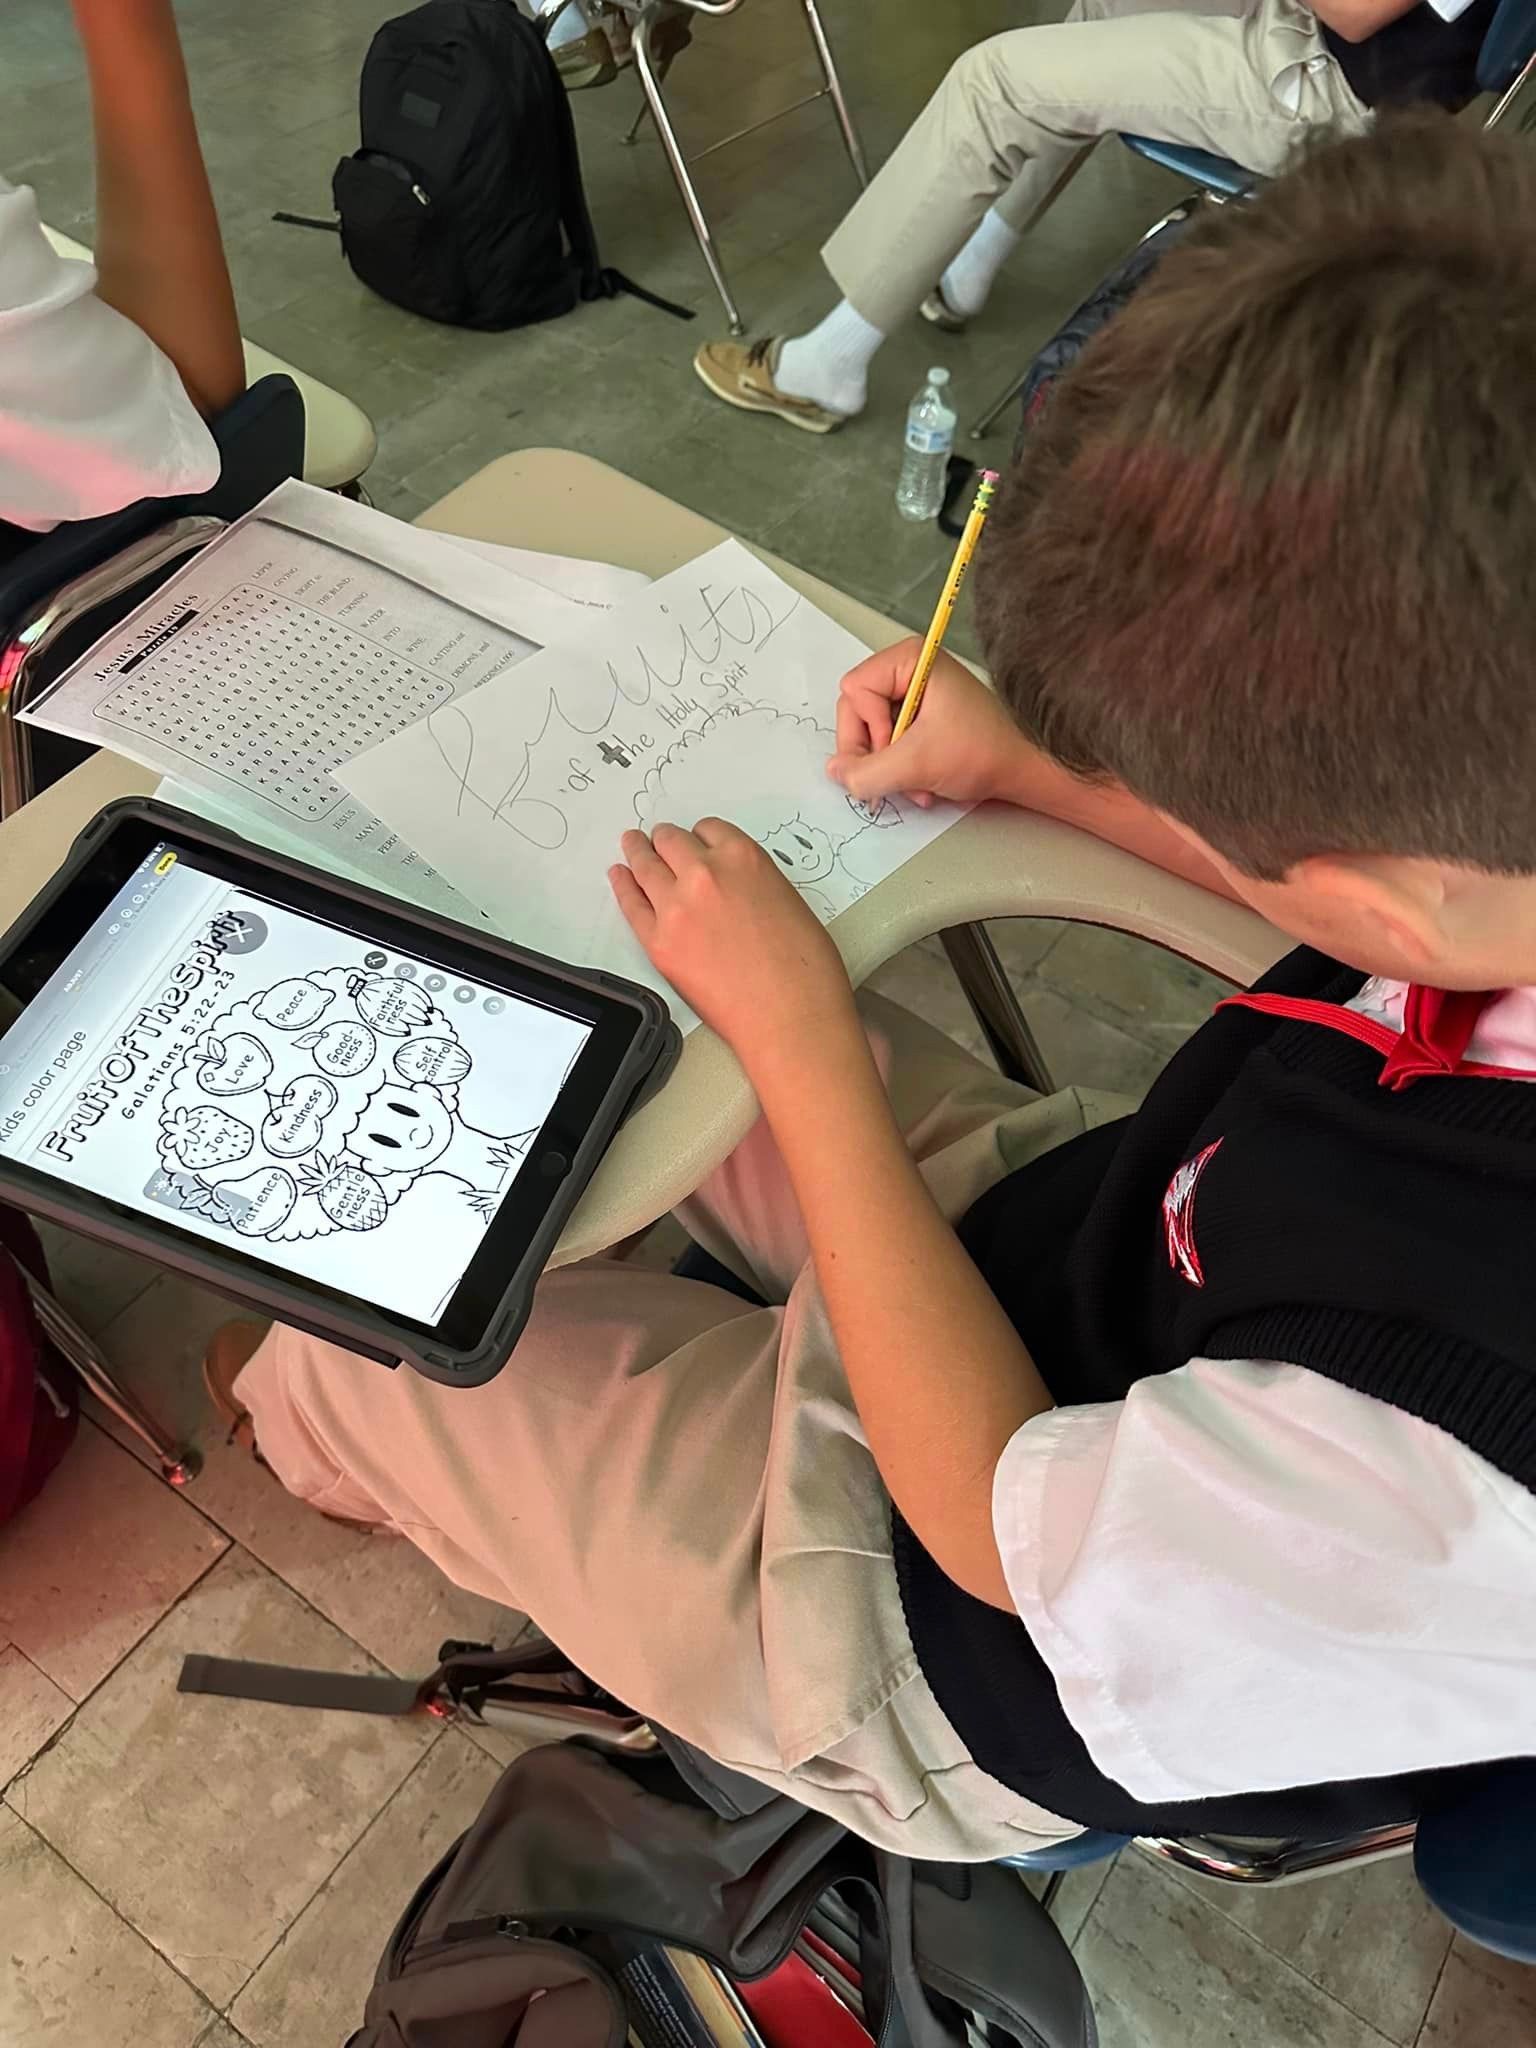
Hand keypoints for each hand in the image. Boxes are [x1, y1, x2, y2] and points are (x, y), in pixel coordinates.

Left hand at [610, 819, 855, 1059]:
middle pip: (671, 842)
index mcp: (743, 858)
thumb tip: (736, 890)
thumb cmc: (804, 970)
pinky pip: (631, 904)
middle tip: (658, 840)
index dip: (700, 837)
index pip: (709, 830)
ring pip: (646, 865)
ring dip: (638, 852)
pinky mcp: (658, 942)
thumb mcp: (788, 902)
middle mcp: (705, 874)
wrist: (790, 1016)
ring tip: (632, 845)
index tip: (696, 841)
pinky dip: (623, 886)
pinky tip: (620, 877)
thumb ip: (753, 885)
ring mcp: (676, 907)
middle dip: (665, 840)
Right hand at [828, 639, 1029, 809]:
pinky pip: (891, 742)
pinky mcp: (923, 716)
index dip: (866, 728)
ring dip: (890, 767)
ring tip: (918, 782)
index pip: (852, 691)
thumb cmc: (984, 751)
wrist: (1024, 769)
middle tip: (898, 772)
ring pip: (873, 733)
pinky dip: (902, 767)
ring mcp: (916, 693)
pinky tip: (924, 782)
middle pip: (857, 712)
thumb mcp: (916, 764)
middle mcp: (911, 668)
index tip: (895, 748)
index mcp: (911, 658)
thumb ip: (866, 772)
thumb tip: (835, 772)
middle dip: (876, 752)